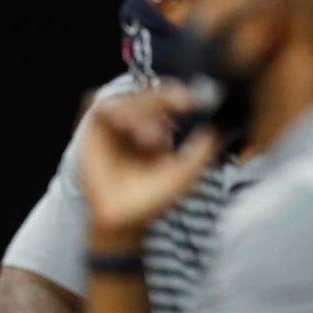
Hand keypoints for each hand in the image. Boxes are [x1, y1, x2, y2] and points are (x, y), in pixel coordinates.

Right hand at [81, 84, 219, 243]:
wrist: (126, 218)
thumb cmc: (154, 197)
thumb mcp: (186, 172)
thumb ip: (203, 150)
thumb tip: (218, 127)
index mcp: (158, 128)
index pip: (167, 101)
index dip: (180, 95)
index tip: (195, 99)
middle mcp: (136, 123)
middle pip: (148, 94)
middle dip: (165, 97)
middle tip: (182, 102)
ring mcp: (114, 125)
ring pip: (127, 98)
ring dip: (144, 111)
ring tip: (154, 140)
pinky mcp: (94, 129)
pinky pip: (104, 108)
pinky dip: (121, 114)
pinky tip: (134, 131)